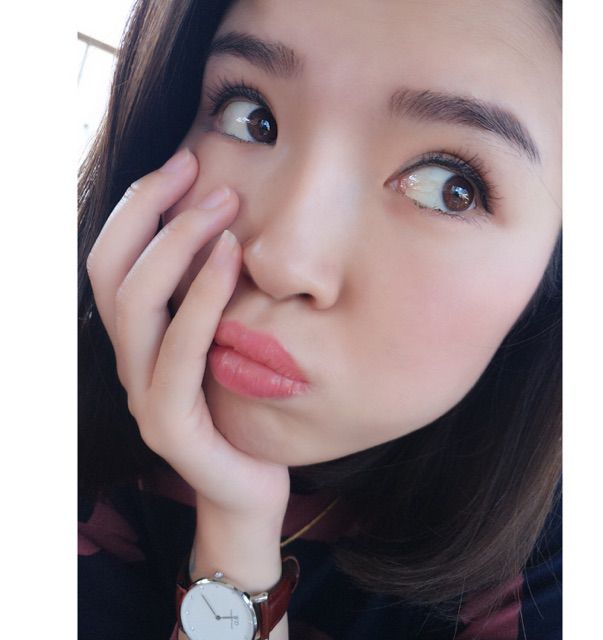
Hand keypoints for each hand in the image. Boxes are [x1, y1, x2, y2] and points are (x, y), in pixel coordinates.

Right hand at [87, 148, 290, 526]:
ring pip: (135, 305)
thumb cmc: (245, 407)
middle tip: (205, 173)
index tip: (185, 161)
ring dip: (177, 244)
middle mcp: (128, 362)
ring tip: (224, 205)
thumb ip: (215, 295)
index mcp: (138, 339)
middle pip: (112, 271)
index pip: (113, 258)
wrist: (252, 486)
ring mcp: (141, 396)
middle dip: (153, 211)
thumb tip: (231, 224)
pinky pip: (177, 353)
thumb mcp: (227, 339)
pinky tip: (231, 259)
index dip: (141, 204)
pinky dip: (200, 298)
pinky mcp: (168, 426)